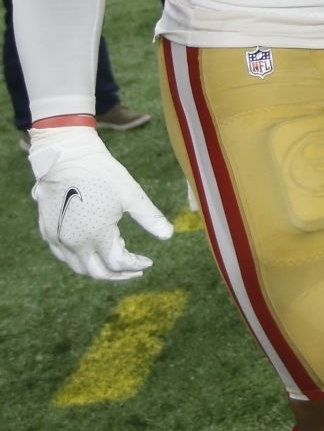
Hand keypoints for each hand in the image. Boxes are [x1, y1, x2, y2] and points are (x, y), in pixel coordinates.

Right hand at [28, 126, 173, 279]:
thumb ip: (150, 218)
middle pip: (97, 273)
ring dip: (98, 269)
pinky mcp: (47, 230)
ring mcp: (57, 238)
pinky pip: (63, 255)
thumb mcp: (131, 194)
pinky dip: (80, 260)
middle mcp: (73, 243)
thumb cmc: (102, 172)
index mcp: (97, 235)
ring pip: (78, 267)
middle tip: (134, 270)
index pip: (118, 263)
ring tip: (115, 262)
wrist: (66, 155)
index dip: (135, 264)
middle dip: (119, 275)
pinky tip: (91, 251)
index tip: (148, 261)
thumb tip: (169, 235)